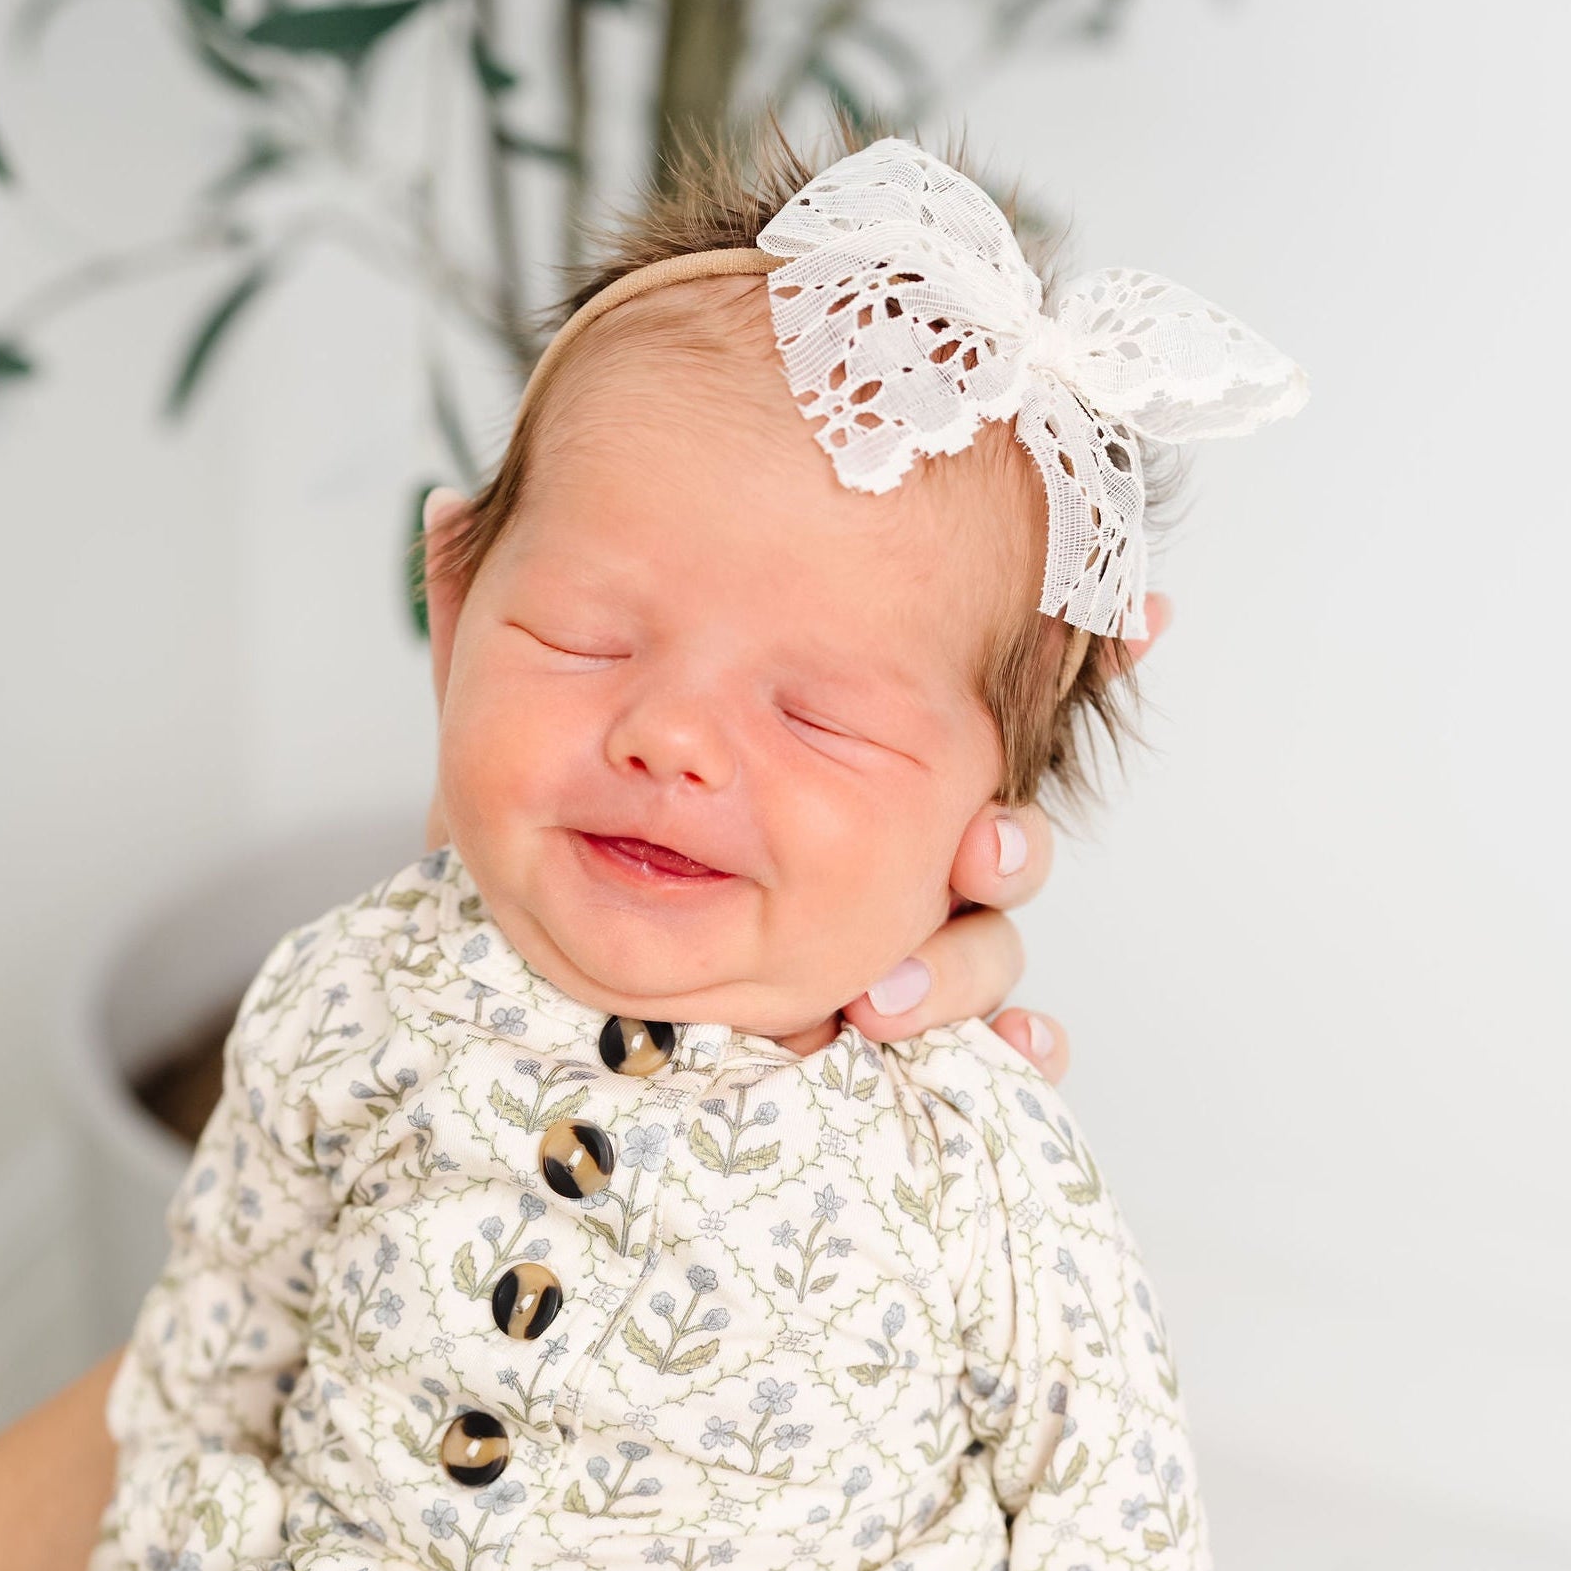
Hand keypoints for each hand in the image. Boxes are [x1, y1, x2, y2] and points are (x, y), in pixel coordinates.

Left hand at [418, 487, 1169, 1089]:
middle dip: (1006, 843)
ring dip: (978, 964)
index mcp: (827, 753)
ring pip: (983, 950)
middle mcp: (878, 846)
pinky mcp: (866, 1029)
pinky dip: (1013, 1057)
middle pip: (987, 841)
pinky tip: (1020, 1065)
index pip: (954, 706)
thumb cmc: (540, 830)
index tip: (1134, 625)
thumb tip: (436, 504)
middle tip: (985, 844)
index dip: (1059, 657)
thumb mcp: (502, 714)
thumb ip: (479, 610)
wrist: (534, 963)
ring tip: (905, 989)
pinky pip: (975, 1053)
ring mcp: (883, 943)